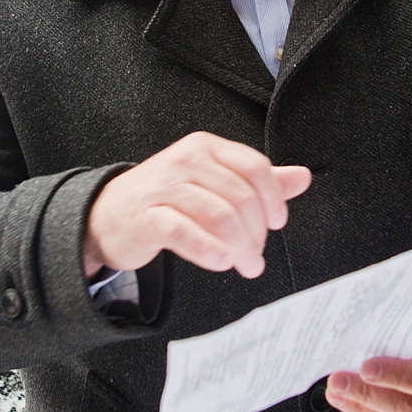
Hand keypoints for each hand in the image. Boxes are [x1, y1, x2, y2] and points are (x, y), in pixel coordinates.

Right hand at [84, 131, 310, 279]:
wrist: (109, 213)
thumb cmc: (167, 197)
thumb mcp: (213, 181)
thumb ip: (257, 181)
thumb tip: (302, 177)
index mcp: (206, 147)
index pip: (254, 168)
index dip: (273, 199)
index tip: (276, 223)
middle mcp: (186, 161)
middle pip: (241, 196)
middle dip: (256, 233)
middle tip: (255, 256)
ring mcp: (164, 186)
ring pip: (219, 216)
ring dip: (239, 248)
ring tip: (242, 264)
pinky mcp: (146, 216)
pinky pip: (185, 233)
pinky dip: (209, 250)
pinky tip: (221, 262)